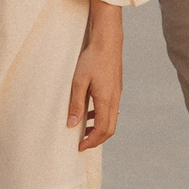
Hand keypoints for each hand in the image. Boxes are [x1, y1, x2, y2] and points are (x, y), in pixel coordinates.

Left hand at [68, 35, 123, 150]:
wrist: (108, 42)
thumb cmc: (92, 59)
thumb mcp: (78, 81)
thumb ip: (76, 104)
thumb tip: (72, 124)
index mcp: (105, 100)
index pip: (101, 130)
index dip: (91, 142)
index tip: (79, 147)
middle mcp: (114, 99)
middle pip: (110, 129)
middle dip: (96, 140)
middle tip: (82, 143)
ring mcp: (117, 94)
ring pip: (111, 120)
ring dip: (99, 129)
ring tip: (83, 130)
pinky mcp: (116, 89)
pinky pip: (111, 110)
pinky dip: (101, 117)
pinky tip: (90, 112)